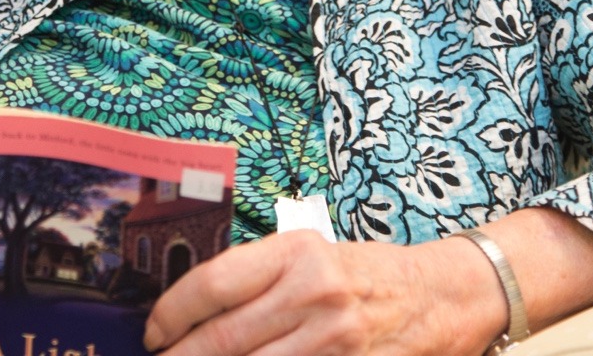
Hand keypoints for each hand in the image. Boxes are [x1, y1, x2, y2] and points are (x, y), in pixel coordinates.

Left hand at [142, 228, 505, 355]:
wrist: (437, 296)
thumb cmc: (363, 273)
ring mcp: (335, 340)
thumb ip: (260, 278)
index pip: (215, 283)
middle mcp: (313, 293)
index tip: (155, 330)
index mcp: (297, 252)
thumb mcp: (311, 255)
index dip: (173, 312)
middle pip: (224, 338)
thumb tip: (195, 312)